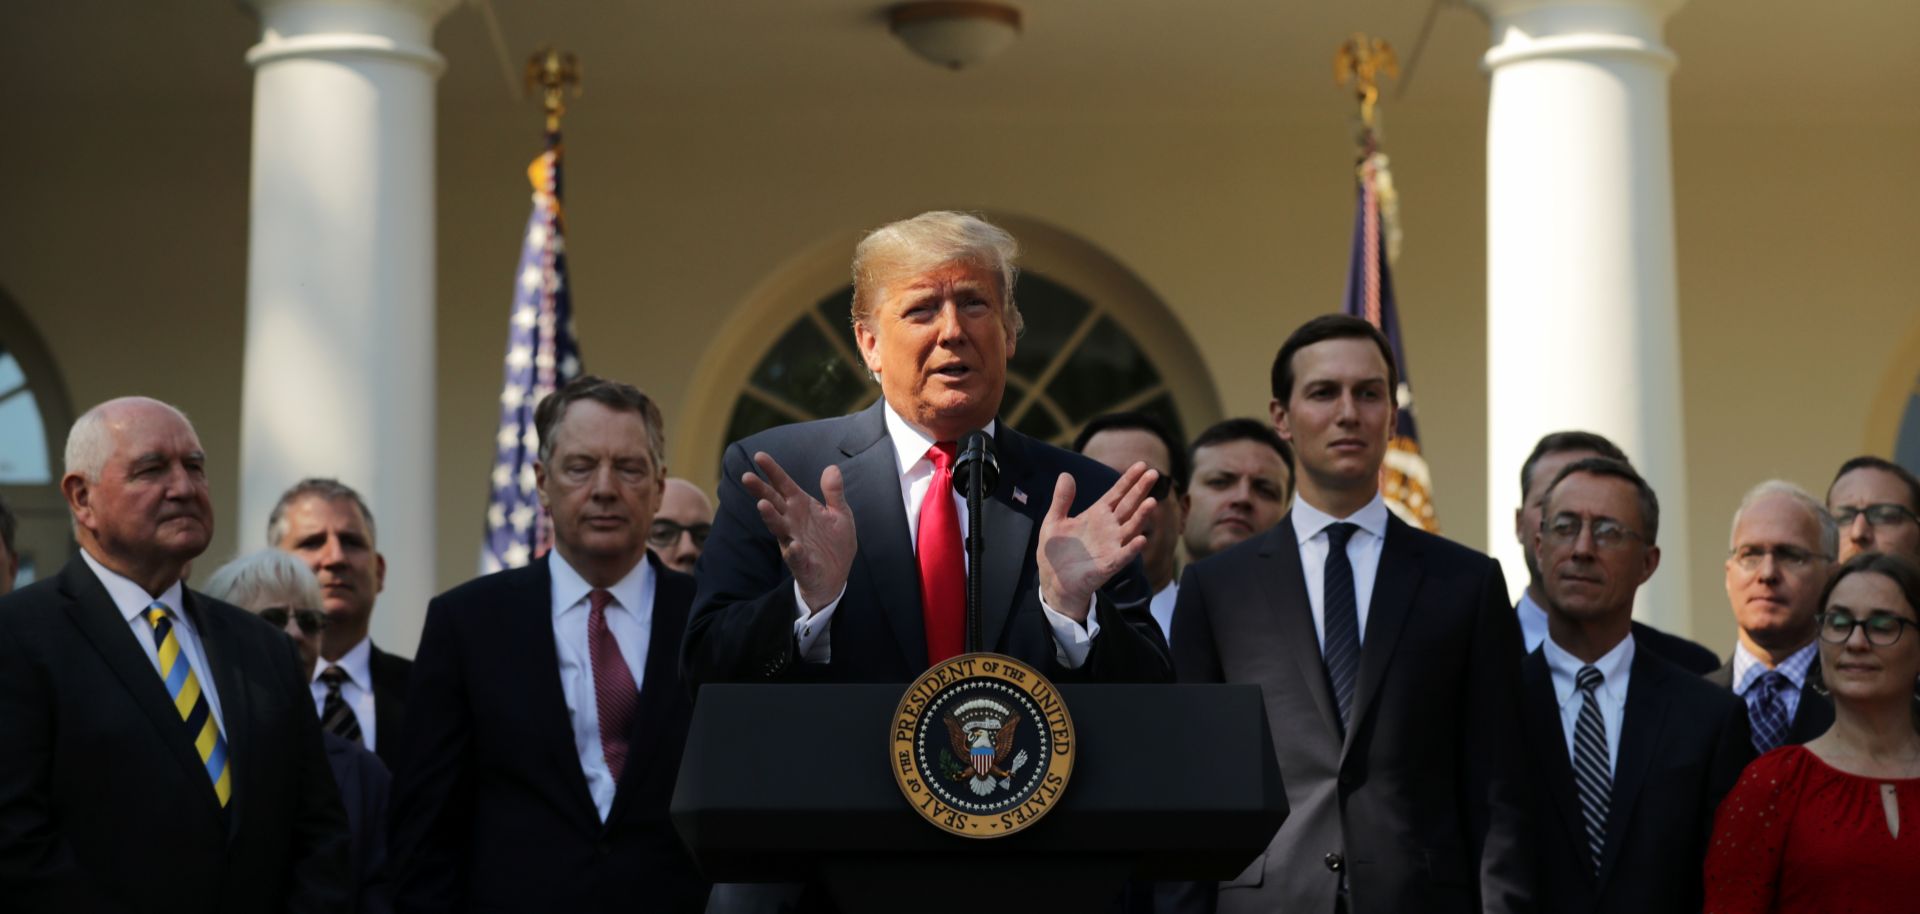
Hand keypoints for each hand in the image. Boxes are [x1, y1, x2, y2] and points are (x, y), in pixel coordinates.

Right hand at [742, 452, 856, 613]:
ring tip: (762, 505)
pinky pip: (796, 556)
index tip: (759, 455)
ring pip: (778, 527)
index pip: (784, 485)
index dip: (773, 471)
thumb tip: (832, 467)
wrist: (836, 576)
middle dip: (760, 490)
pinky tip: (794, 546)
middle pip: (773, 502)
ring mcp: (794, 541)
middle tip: (747, 477)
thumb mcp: (840, 514)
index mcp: (802, 506)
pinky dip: (794, 551)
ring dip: (770, 517)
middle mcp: (792, 522)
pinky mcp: (801, 563)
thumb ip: (834, 492)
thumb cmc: (834, 542)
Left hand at [1036, 463, 1156, 622]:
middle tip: (1154, 474)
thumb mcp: (1054, 521)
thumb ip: (1061, 499)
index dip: (1129, 480)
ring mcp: (1111, 546)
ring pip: (1130, 528)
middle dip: (1140, 490)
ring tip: (1152, 501)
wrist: (1053, 581)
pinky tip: (1141, 539)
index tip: (1142, 464)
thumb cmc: (1055, 551)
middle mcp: (1109, 528)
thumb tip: (1065, 474)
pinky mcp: (1108, 565)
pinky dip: (1132, 548)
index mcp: (1097, 515)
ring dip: (1141, 516)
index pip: (1117, 493)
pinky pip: (1123, 555)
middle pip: (1128, 505)